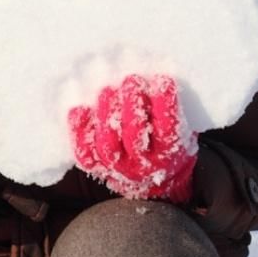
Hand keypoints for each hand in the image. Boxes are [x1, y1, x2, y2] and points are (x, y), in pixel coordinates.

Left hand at [69, 74, 196, 202]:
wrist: (147, 178)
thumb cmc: (161, 140)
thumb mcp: (178, 130)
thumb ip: (169, 110)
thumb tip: (160, 78)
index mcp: (168, 155)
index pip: (169, 130)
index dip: (166, 105)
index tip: (163, 80)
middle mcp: (143, 165)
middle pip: (134, 137)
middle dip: (132, 105)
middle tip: (132, 80)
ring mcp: (117, 167)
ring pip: (108, 144)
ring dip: (107, 115)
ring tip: (108, 90)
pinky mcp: (95, 165)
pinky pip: (85, 152)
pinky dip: (79, 130)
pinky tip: (79, 109)